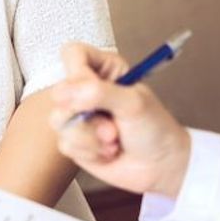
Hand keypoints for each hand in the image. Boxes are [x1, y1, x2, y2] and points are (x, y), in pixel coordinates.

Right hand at [49, 43, 191, 197]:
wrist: (160, 165)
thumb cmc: (155, 128)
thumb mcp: (133, 103)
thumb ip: (99, 92)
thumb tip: (63, 92)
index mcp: (104, 70)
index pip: (73, 54)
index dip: (76, 73)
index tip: (91, 90)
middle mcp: (87, 90)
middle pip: (59, 92)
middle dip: (86, 116)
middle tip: (112, 128)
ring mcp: (79, 116)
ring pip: (59, 121)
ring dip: (90, 137)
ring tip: (114, 141)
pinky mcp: (74, 141)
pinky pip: (65, 143)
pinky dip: (90, 152)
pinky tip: (108, 152)